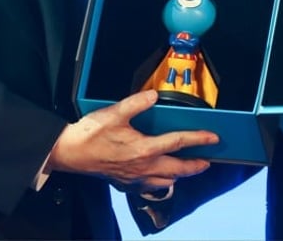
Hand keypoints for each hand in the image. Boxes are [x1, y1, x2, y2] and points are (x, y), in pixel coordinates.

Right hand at [47, 89, 218, 188]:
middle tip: (207, 161)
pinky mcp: (126, 183)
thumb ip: (136, 103)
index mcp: (143, 148)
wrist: (70, 153)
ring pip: (166, 181)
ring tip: (188, 169)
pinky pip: (150, 187)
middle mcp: (143, 167)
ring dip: (180, 175)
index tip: (213, 138)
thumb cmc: (90, 134)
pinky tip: (162, 178)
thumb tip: (154, 95)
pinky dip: (162, 183)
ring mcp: (135, 178)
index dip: (198, 139)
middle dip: (195, 165)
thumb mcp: (114, 112)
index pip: (178, 142)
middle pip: (178, 169)